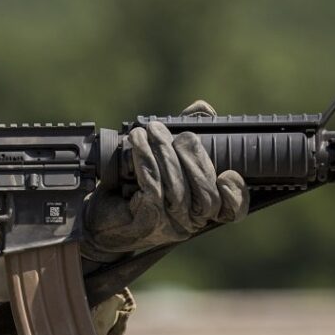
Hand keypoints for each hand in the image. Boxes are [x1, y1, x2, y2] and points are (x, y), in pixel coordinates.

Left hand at [82, 100, 247, 259]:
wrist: (98, 216)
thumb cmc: (133, 188)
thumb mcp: (164, 160)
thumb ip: (187, 134)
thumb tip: (205, 109)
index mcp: (201, 211)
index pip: (232, 211)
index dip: (237, 194)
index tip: (228, 174)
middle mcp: (189, 222)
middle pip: (207, 197)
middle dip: (195, 159)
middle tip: (179, 135)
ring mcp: (168, 225)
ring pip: (178, 189)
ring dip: (164, 152)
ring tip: (152, 129)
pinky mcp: (146, 220)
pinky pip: (152, 187)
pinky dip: (145, 159)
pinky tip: (138, 140)